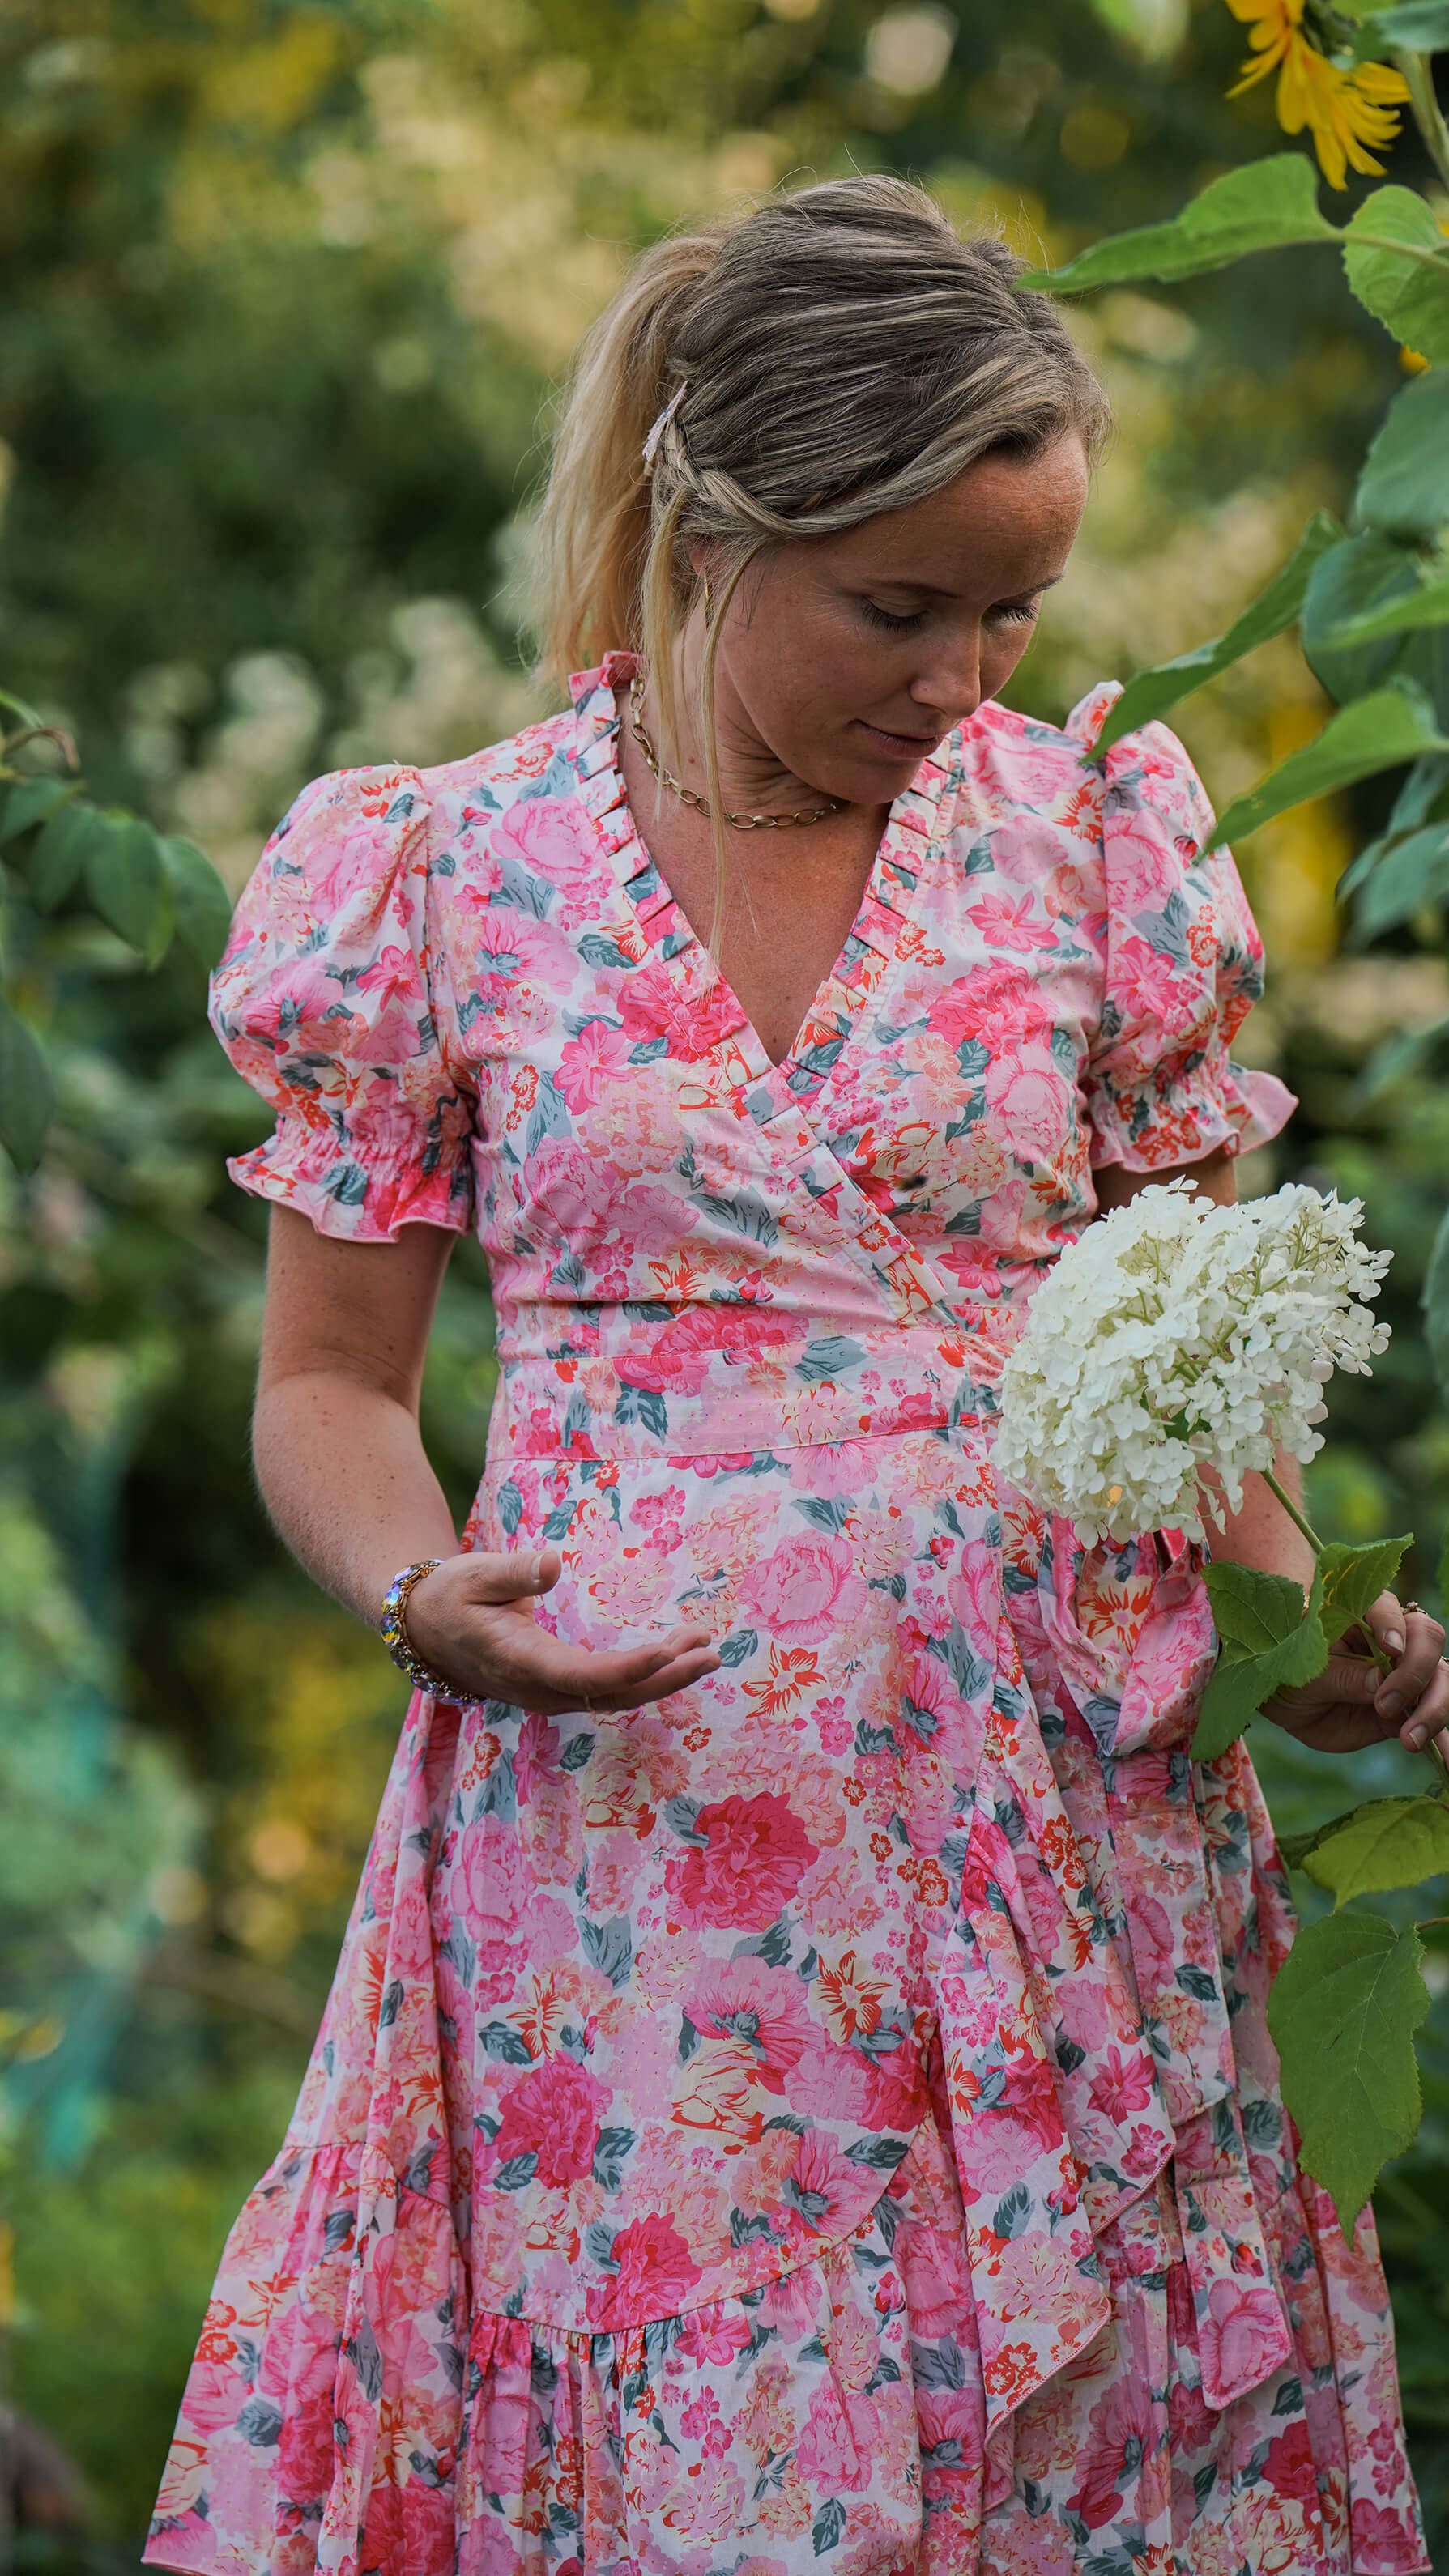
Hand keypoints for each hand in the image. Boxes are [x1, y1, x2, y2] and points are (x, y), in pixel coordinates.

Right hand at [403, 1546, 719, 1717]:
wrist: (425, 1630)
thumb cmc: (451, 1596)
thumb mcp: (474, 1575)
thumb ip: (515, 1572)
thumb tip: (555, 1563)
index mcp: (519, 1661)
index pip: (584, 1676)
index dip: (629, 1668)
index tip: (668, 1651)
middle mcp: (539, 1688)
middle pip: (611, 1694)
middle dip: (664, 1677)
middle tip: (709, 1652)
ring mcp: (549, 1694)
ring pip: (613, 1696)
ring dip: (661, 1678)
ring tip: (706, 1652)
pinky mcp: (557, 1688)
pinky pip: (606, 1690)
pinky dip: (643, 1677)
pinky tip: (673, 1660)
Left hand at [1265, 1591, 1448, 1761]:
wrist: (1285, 1701)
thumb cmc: (1287, 1670)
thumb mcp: (1302, 1673)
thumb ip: (1340, 1676)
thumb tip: (1379, 1682)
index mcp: (1358, 1613)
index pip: (1387, 1607)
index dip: (1394, 1626)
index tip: (1390, 1651)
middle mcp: (1390, 1638)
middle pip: (1427, 1640)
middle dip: (1415, 1673)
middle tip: (1386, 1705)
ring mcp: (1403, 1673)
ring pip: (1439, 1680)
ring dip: (1434, 1709)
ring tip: (1409, 1740)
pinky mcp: (1407, 1707)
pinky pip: (1432, 1720)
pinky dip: (1442, 1740)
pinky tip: (1445, 1760)